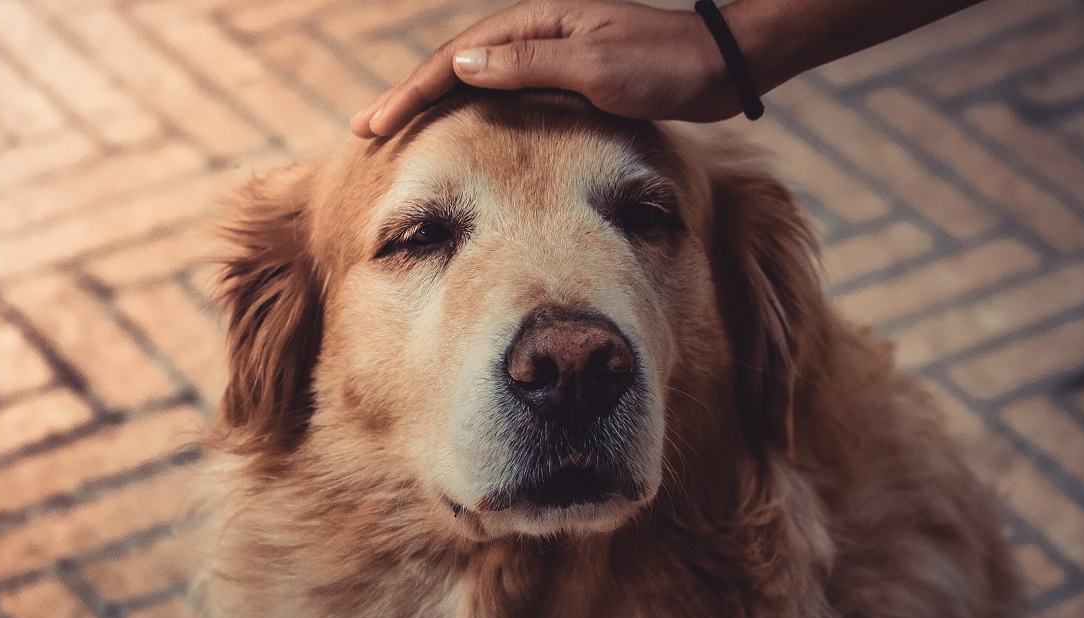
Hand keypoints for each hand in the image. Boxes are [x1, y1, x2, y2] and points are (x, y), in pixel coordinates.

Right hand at [350, 0, 740, 137]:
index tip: (375, 123)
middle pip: (455, 65)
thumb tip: (460, 66)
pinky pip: (503, 90)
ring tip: (397, 127)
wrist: (717, 66)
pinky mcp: (566, 73)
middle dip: (409, 95)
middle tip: (366, 128)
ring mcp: (549, 52)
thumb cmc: (663, 66)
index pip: (455, 60)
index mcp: (534, 23)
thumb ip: (528, 65)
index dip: (410, 92)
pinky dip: (471, 107)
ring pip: (475, 78)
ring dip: (434, 102)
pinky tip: (460, 126)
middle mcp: (535, 32)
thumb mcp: (595, 66)